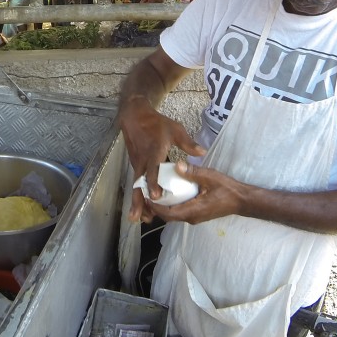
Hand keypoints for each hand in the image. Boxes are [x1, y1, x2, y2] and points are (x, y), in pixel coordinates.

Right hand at [119, 98, 204, 222]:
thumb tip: (202, 153)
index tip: (156, 196)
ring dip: (137, 202)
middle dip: (140, 201)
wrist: (134, 117)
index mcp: (154, 151)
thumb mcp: (174, 129)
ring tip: (139, 219)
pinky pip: (137, 184)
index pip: (153, 169)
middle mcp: (143, 161)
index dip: (154, 182)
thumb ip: (187, 142)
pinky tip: (142, 207)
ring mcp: (137, 164)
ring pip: (136, 186)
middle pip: (140, 184)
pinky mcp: (135, 166)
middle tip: (142, 217)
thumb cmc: (156, 123)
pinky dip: (138, 195)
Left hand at [149, 161, 243, 224]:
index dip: (155, 206)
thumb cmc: (227, 189)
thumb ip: (192, 172)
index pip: (167, 213)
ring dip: (163, 206)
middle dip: (156, 206)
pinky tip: (169, 193)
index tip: (146, 195)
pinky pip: (180, 212)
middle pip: (168, 216)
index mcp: (193, 210)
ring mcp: (194, 217)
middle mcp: (191, 217)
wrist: (241, 200)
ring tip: (154, 192)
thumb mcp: (210, 177)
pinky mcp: (197, 214)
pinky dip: (171, 205)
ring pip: (173, 215)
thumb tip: (176, 166)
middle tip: (147, 192)